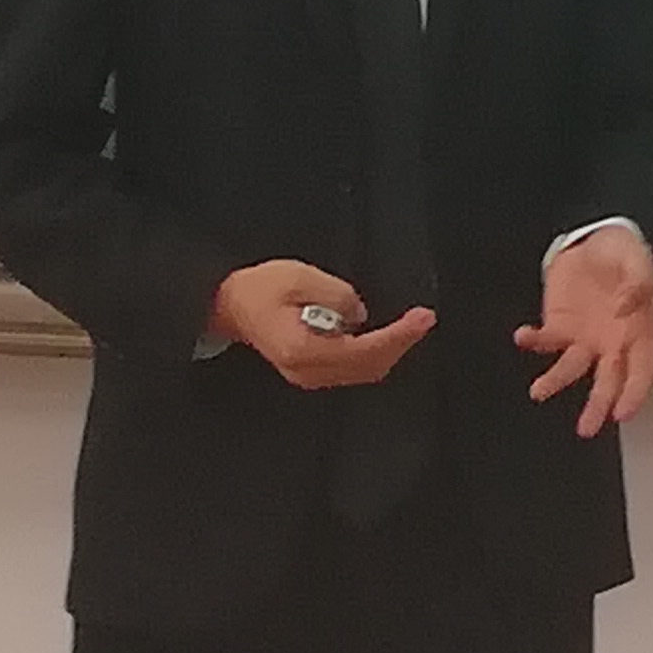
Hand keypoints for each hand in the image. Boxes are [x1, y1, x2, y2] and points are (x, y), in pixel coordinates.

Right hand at [210, 261, 435, 390]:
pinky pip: (350, 368)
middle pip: (367, 368)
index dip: (398, 336)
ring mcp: (306, 374)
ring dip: (389, 350)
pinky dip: (373, 353)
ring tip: (411, 325)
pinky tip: (387, 335)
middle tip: (423, 320)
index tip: (422, 318)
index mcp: (303, 350)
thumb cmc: (258, 290)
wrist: (228, 305)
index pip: (363, 351)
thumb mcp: (299, 277)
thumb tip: (358, 313)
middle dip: (400, 344)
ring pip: (361, 372)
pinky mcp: (309, 369)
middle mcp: (306, 370)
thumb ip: (335, 295)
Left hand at [516, 223, 652, 438]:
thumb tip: (626, 307)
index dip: (635, 392)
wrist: (592, 238)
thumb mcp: (636, 260)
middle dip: (598, 406)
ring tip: (539, 390)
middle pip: (608, 382)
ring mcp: (585, 338)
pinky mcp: (560, 327)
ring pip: (572, 369)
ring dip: (556, 382)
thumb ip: (636, 283)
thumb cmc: (623, 252)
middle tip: (587, 428)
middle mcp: (613, 342)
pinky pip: (545, 341)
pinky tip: (523, 336)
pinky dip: (532, 341)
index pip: (642, 369)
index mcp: (640, 330)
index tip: (624, 412)